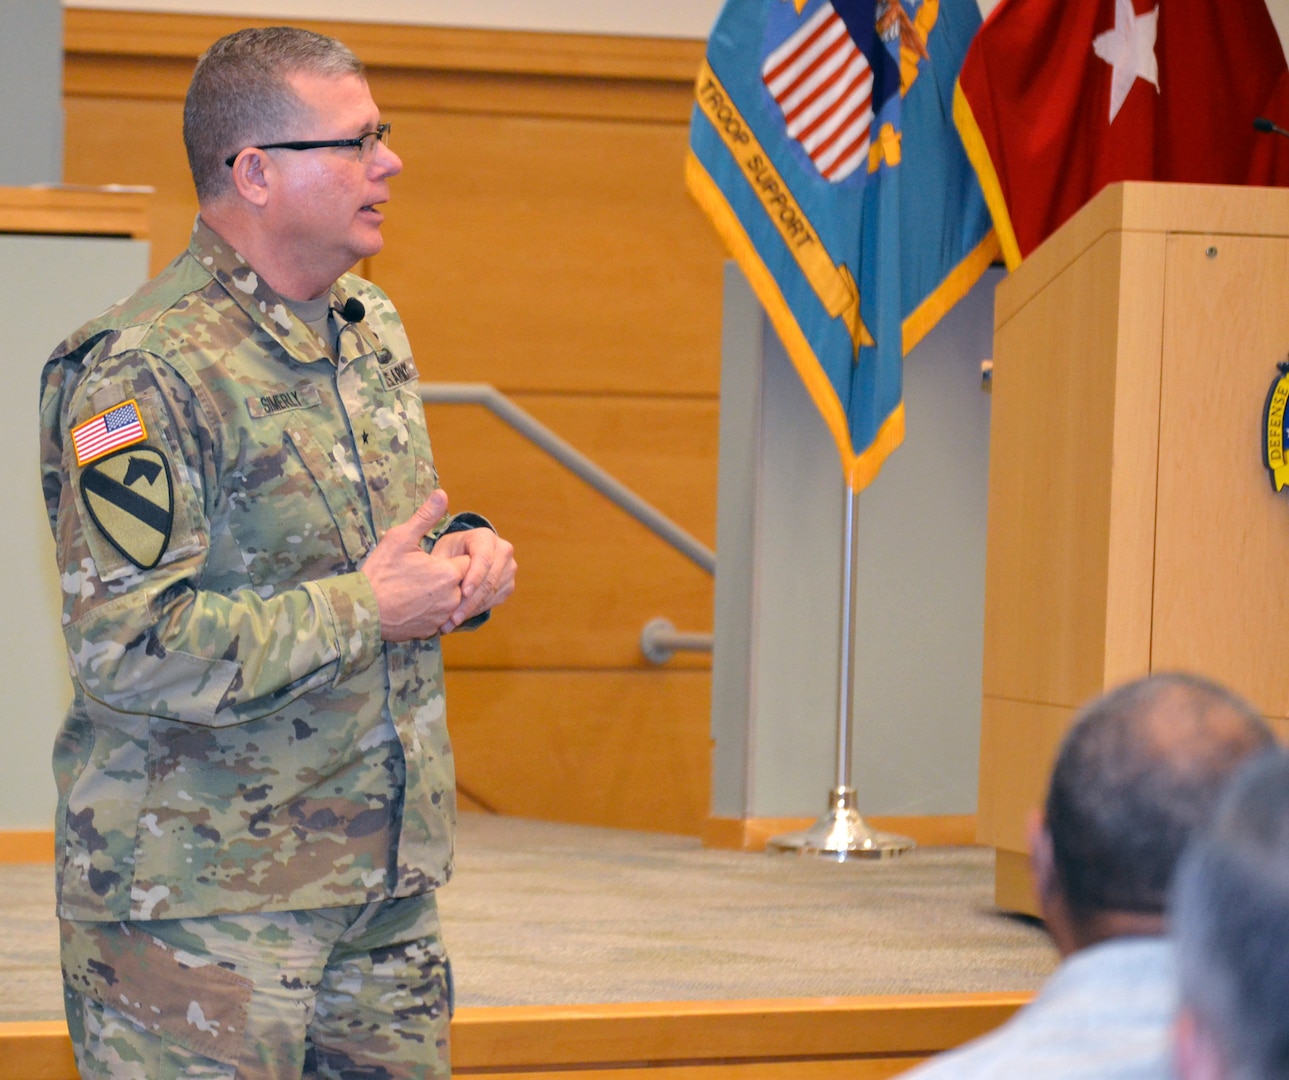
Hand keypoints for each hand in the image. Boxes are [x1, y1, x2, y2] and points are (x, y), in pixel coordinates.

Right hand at [360, 490, 469, 640]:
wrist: (362, 609)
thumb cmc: (380, 572)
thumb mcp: (400, 538)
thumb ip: (425, 517)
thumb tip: (442, 493)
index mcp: (448, 573)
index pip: (468, 562)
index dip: (451, 559)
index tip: (433, 559)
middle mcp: (451, 597)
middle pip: (463, 582)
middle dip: (449, 576)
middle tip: (423, 573)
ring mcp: (442, 616)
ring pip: (454, 601)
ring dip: (443, 594)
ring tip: (418, 587)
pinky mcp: (433, 630)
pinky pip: (441, 617)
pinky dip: (433, 610)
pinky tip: (415, 603)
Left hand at [432, 525, 516, 632]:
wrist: (463, 556)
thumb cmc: (449, 552)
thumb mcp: (441, 551)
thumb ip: (441, 562)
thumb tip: (442, 576)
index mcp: (485, 537)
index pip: (484, 558)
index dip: (475, 576)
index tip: (463, 593)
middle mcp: (503, 550)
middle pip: (490, 579)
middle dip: (470, 601)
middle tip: (452, 618)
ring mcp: (509, 568)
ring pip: (493, 593)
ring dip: (472, 609)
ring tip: (451, 622)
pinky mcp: (509, 584)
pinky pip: (494, 600)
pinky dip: (477, 610)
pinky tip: (460, 618)